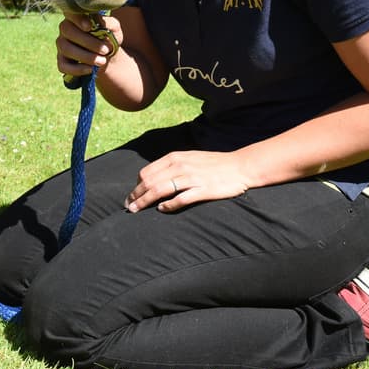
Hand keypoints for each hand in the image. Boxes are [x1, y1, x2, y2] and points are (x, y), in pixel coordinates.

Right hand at [56, 13, 122, 81]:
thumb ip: (109, 23)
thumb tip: (99, 23)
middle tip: (106, 50)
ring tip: (102, 61)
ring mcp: (62, 45)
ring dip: (86, 56)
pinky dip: (77, 69)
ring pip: (66, 49)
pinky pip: (63, 66)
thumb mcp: (114, 29)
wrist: (107, 55)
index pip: (71, 12)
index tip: (89, 27)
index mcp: (77, 17)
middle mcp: (65, 28)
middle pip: (68, 31)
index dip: (78, 19)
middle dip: (89, 42)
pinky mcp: (61, 61)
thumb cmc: (108, 38)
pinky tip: (91, 69)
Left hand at [125, 150, 251, 212]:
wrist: (240, 166)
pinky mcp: (202, 190)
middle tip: (128, 206)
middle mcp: (180, 166)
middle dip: (136, 195)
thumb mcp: (189, 158)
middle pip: (149, 182)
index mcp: (175, 158)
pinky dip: (168, 205)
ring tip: (135, 210)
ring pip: (159, 190)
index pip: (146, 172)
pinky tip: (161, 210)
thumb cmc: (213, 164)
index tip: (132, 195)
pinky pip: (180, 199)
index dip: (136, 185)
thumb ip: (172, 166)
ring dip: (144, 201)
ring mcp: (191, 178)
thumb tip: (154, 178)